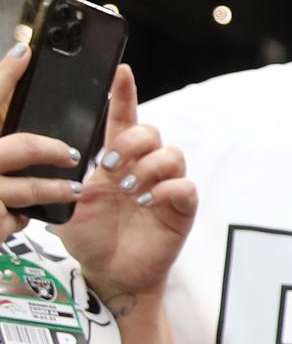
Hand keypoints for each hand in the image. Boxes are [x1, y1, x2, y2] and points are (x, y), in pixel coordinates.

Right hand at [0, 35, 82, 236]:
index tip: (25, 52)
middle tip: (72, 152)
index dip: (6, 75)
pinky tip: (21, 216)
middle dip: (49, 148)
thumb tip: (17, 71)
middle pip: (20, 148)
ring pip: (27, 189)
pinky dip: (20, 218)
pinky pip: (14, 220)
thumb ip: (0, 126)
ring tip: (74, 189)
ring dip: (54, 189)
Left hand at [54, 65, 195, 308]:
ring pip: (172, 153)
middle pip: (151, 131)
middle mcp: (142, 167)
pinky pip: (184, 185)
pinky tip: (147, 201)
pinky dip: (166, 189)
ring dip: (148, 167)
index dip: (123, 93)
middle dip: (132, 141)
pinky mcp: (181, 207)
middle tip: (111, 165)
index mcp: (115, 159)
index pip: (122, 117)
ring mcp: (164, 185)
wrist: (109, 273)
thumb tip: (55, 147)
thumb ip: (68, 171)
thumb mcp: (68, 199)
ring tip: (129, 190)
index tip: (120, 70)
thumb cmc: (89, 236)